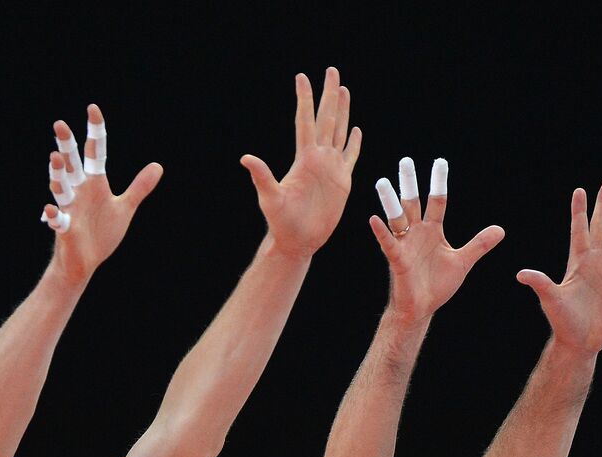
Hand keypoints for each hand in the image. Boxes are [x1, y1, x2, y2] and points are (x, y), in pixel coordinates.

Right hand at [40, 104, 162, 283]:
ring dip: (58, 174)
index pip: (95, 152)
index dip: (95, 132)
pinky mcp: (65, 229)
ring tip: (55, 158)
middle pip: (72, 164)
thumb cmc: (102, 233)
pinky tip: (51, 210)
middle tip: (60, 123)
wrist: (86, 261)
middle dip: (66, 145)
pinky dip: (54, 216)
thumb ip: (139, 187)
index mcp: (94, 184)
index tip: (93, 108)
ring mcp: (70, 209)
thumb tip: (158, 165)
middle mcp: (79, 191)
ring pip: (61, 187)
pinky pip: (57, 220)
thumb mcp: (124, 207)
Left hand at [241, 67, 360, 258]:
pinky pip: (350, 156)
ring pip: (339, 132)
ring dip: (342, 111)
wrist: (298, 240)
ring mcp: (331, 168)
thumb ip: (262, 177)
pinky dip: (353, 143)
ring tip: (344, 90)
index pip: (305, 121)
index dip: (304, 99)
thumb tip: (245, 158)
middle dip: (329, 94)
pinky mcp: (342, 181)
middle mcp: (318, 158)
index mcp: (304, 159)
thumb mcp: (270, 198)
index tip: (302, 76)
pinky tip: (356, 130)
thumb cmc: (281, 222)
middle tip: (331, 71)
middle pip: (326, 119)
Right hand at [370, 157, 503, 321]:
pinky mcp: (397, 260)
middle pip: (413, 203)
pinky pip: (388, 243)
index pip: (437, 201)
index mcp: (432, 231)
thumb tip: (501, 229)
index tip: (440, 162)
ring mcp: (405, 245)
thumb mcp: (463, 261)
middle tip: (406, 160)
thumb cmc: (437, 285)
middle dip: (410, 183)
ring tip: (382, 182)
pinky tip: (374, 219)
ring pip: (397, 218)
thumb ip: (479, 244)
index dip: (439, 182)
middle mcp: (417, 233)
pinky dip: (381, 232)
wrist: (422, 309)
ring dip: (390, 202)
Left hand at [516, 181, 601, 354]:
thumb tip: (521, 274)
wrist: (580, 340)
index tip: (580, 190)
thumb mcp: (550, 299)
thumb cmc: (562, 321)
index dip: (579, 210)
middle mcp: (595, 261)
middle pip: (601, 225)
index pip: (579, 229)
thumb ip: (540, 283)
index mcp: (577, 261)